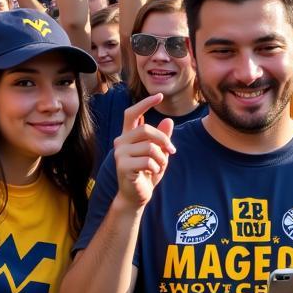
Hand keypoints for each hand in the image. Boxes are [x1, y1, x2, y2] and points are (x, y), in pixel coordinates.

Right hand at [112, 94, 175, 208]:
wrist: (137, 196)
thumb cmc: (147, 174)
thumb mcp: (159, 154)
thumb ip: (162, 138)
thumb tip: (168, 120)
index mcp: (128, 136)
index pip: (132, 114)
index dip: (145, 104)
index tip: (159, 96)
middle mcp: (121, 141)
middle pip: (146, 130)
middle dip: (164, 140)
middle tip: (172, 151)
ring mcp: (119, 153)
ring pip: (150, 147)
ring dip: (161, 158)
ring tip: (160, 167)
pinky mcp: (122, 165)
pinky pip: (148, 161)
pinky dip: (156, 167)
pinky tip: (152, 173)